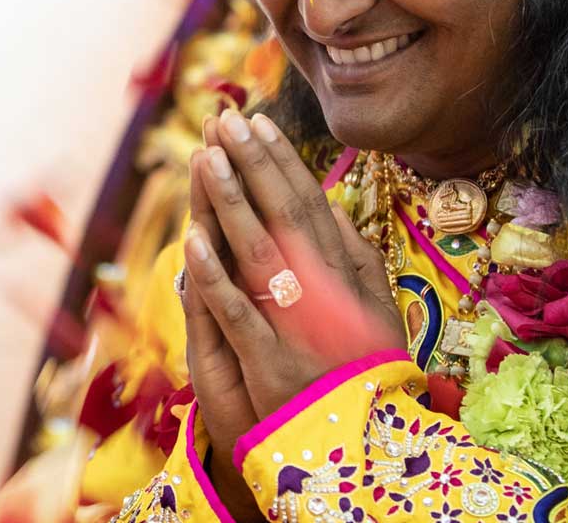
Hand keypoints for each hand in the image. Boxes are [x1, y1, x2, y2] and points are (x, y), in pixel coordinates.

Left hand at [183, 111, 403, 472]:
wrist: (366, 448)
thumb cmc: (364, 372)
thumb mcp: (374, 312)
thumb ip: (356, 260)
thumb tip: (336, 207)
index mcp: (345, 277)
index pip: (309, 207)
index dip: (281, 163)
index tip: (259, 123)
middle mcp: (325, 295)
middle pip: (285, 217)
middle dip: (254, 165)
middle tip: (226, 119)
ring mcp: (298, 328)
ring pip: (260, 254)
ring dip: (232, 203)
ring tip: (208, 156)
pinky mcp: (271, 364)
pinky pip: (238, 313)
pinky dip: (216, 276)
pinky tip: (193, 240)